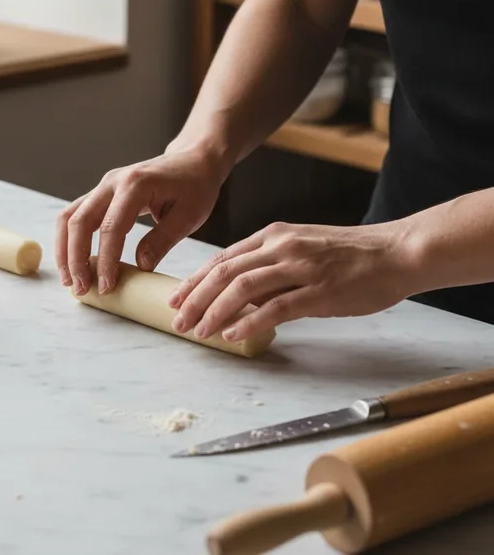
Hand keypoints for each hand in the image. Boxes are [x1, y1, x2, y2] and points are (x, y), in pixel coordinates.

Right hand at [56, 145, 228, 296]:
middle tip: (81, 289)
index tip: (106, 286)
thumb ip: (162, 240)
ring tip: (70, 281)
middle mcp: (112, 182)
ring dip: (65, 251)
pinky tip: (73, 263)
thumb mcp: (189, 215)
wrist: (192, 161)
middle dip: (75, 258)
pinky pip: (75, 216)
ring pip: (69, 218)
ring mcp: (103, 186)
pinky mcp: (100, 194)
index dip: (106, 260)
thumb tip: (140, 266)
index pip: (111, 227)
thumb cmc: (195, 186)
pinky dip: (69, 240)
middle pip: (79, 221)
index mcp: (136, 184)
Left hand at [168, 220, 418, 340]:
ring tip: (200, 332)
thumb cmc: (349, 255)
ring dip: (215, 312)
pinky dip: (250, 322)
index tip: (176, 298)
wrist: (396, 252)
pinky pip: (276, 307)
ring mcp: (300, 267)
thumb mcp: (301, 249)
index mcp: (274, 235)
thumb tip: (238, 296)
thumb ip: (269, 267)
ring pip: (243, 288)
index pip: (223, 258)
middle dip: (195, 298)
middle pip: (225, 272)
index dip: (195, 280)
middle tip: (178, 321)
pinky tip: (233, 335)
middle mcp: (281, 246)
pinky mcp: (319, 290)